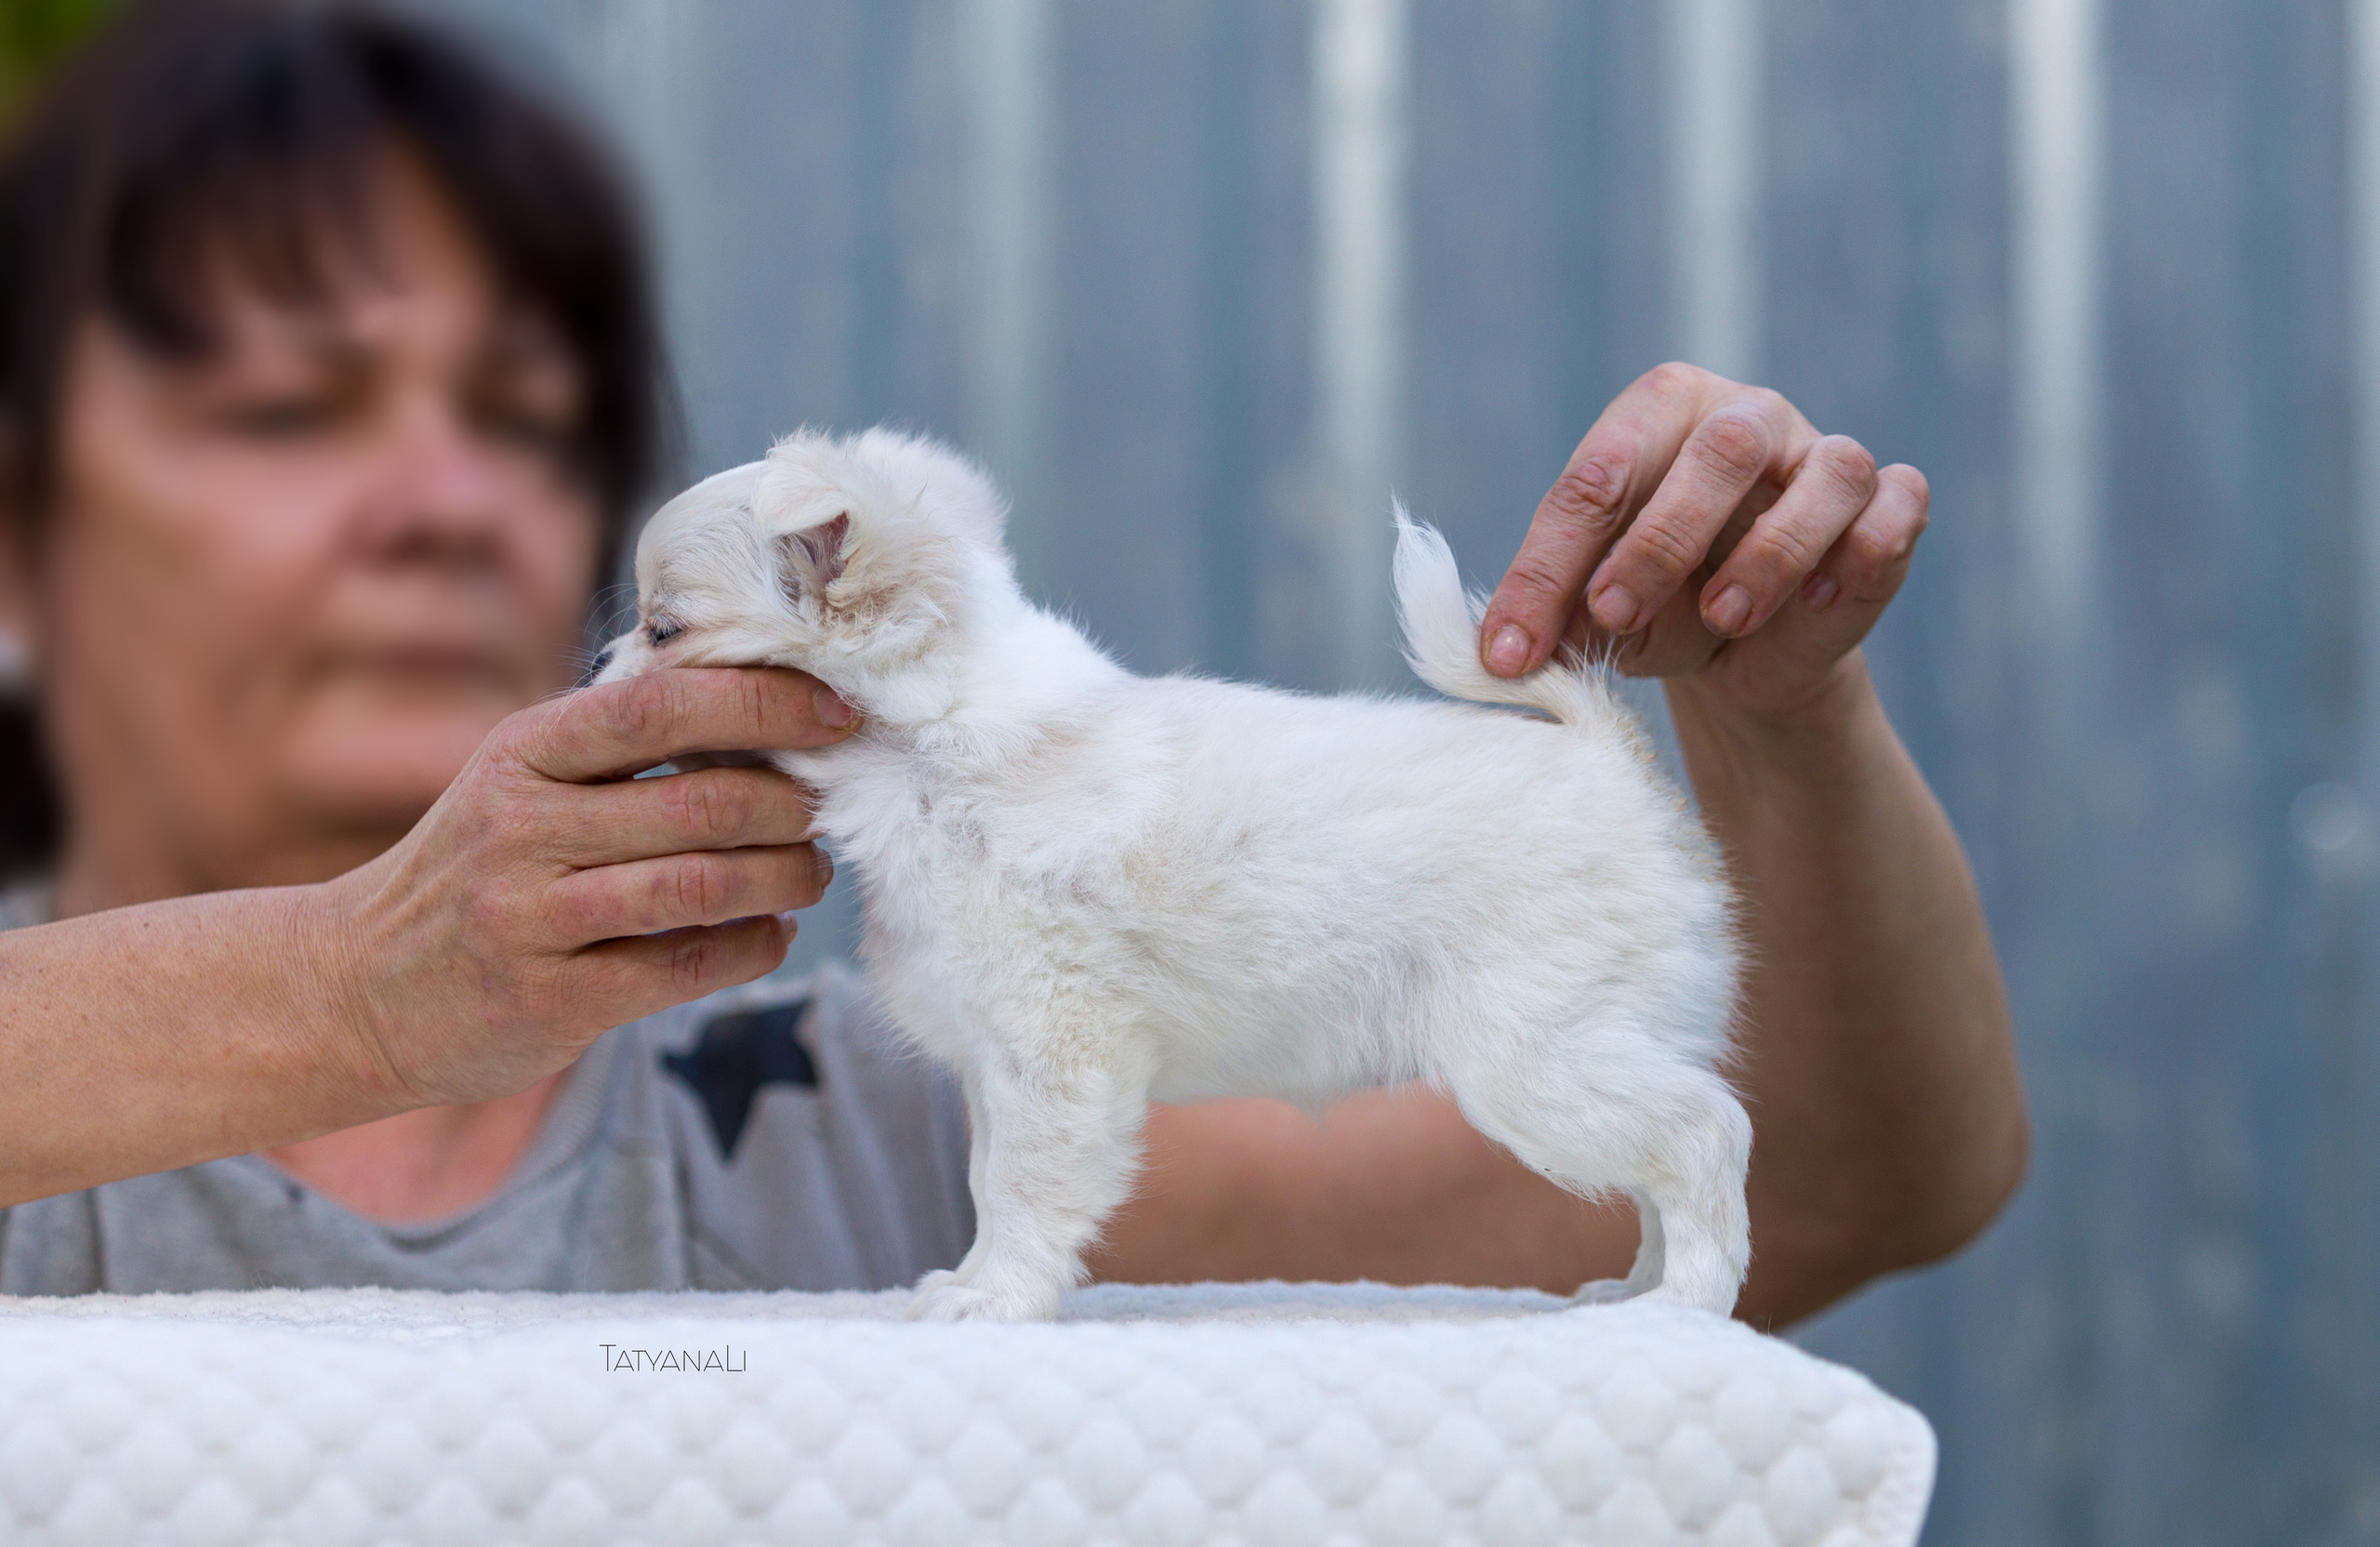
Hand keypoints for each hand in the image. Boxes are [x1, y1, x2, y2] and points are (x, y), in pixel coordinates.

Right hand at [317, 668, 856, 1106]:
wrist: (357, 991)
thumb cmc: (474, 871)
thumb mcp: (518, 782)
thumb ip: (618, 748)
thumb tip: (767, 710)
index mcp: (523, 752)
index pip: (663, 705)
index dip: (766, 703)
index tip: (838, 714)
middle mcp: (522, 827)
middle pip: (702, 802)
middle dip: (793, 807)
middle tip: (831, 813)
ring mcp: (532, 917)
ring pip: (703, 886)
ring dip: (786, 878)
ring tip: (812, 874)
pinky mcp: (551, 999)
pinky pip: (684, 965)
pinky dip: (752, 947)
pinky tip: (770, 934)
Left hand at [1478, 363, 1929, 715]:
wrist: (1740, 653)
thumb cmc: (1652, 605)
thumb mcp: (1592, 613)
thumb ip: (1555, 616)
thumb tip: (1505, 654)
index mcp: (1657, 412)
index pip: (1600, 475)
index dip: (1550, 566)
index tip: (1514, 648)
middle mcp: (1748, 416)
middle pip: (1721, 451)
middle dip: (1659, 543)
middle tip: (1615, 616)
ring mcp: (1825, 455)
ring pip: (1826, 472)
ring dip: (1771, 555)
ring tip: (1723, 619)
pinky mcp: (1889, 504)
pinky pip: (1894, 509)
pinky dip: (1857, 557)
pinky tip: (1813, 605)